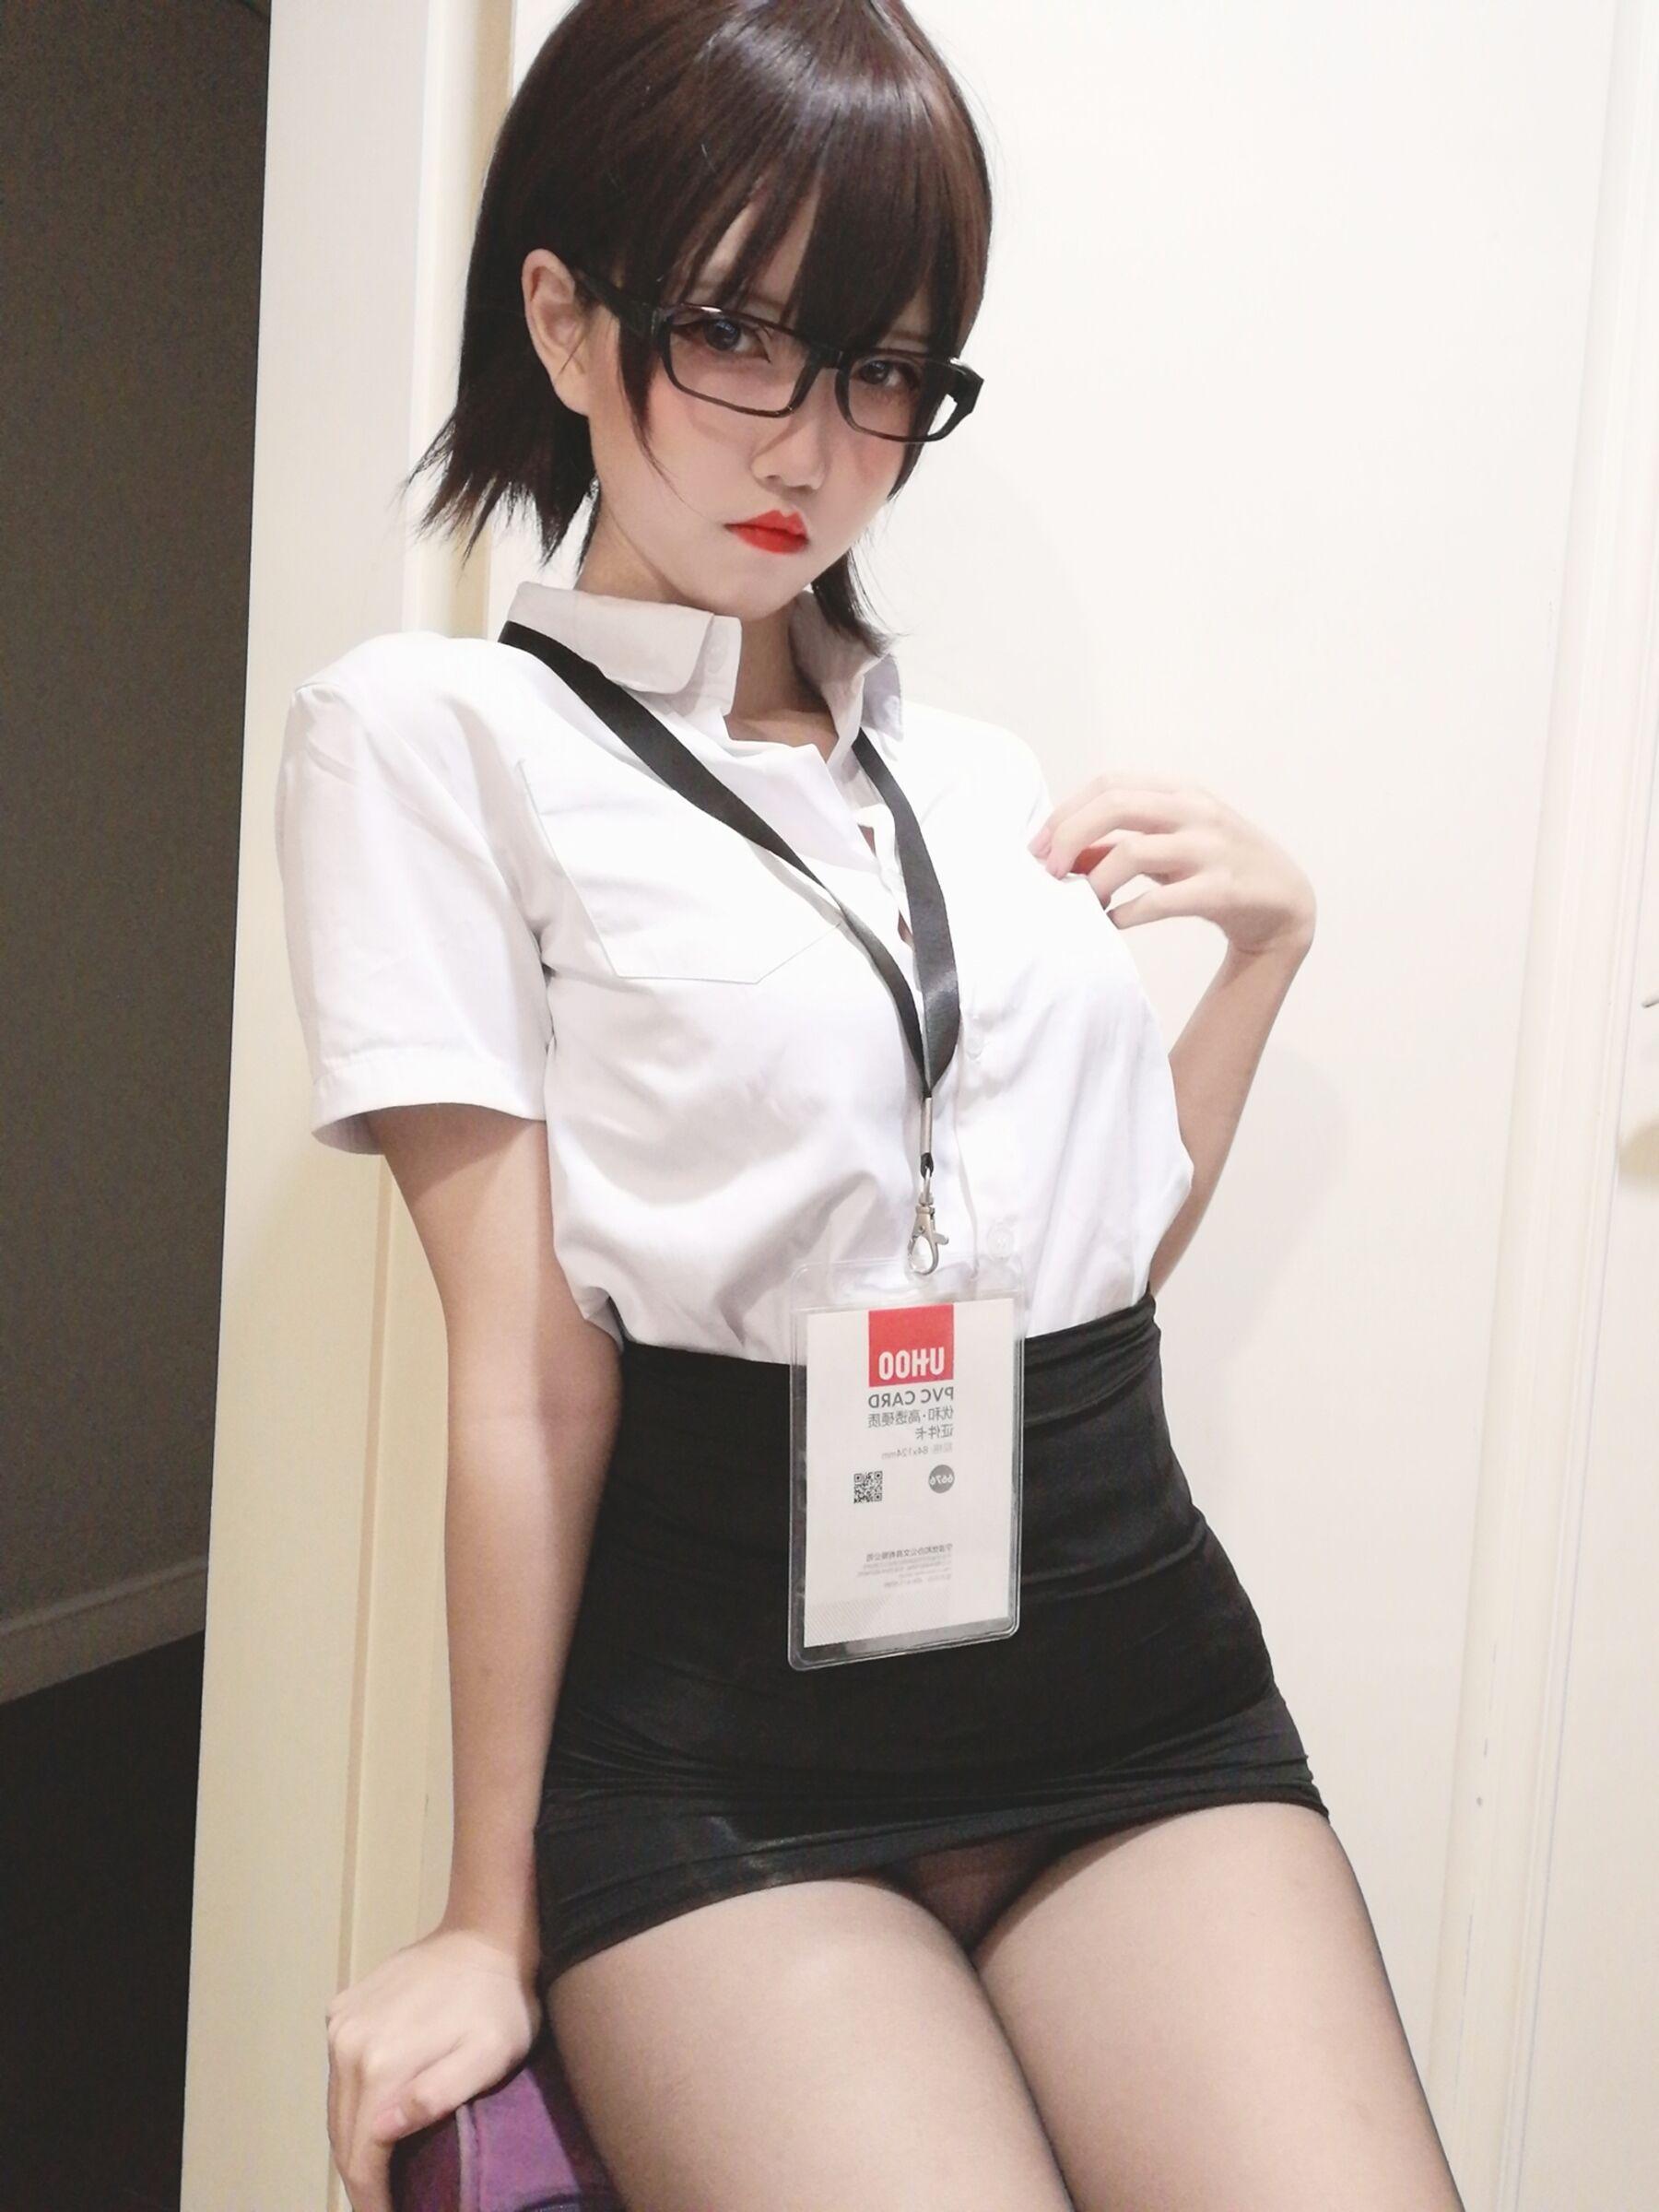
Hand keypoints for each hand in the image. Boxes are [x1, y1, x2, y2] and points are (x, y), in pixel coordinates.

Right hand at [325, 1920, 542, 2211]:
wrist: (487, 1933)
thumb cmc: (500, 2003)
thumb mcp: (489, 2056)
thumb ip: (436, 2096)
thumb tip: (380, 2133)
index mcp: (380, 2064)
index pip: (361, 2156)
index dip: (372, 2197)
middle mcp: (347, 2044)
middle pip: (341, 2135)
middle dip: (361, 2176)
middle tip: (387, 2199)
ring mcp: (341, 2022)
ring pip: (336, 2105)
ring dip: (355, 2140)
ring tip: (380, 2168)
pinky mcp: (343, 2007)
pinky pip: (339, 2070)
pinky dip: (353, 2099)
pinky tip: (376, 2111)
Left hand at [1028, 767, 1315, 958]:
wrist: (1284, 904)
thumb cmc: (1213, 869)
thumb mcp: (1166, 848)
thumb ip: (1116, 847)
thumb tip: (1059, 858)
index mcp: (1179, 792)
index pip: (1109, 784)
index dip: (1066, 813)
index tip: (1038, 847)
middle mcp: (1196, 811)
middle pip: (1115, 805)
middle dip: (1070, 837)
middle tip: (1049, 874)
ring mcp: (1212, 848)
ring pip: (1134, 851)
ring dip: (1095, 880)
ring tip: (1083, 903)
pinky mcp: (1222, 890)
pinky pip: (1160, 900)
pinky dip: (1125, 913)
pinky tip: (1112, 922)